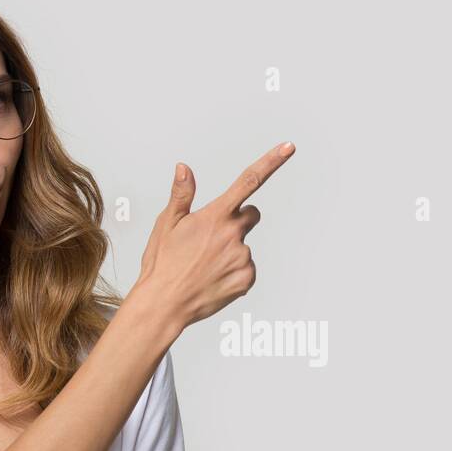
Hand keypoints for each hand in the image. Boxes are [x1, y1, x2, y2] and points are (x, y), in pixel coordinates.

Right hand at [135, 141, 295, 329]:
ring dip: (229, 252)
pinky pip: (245, 269)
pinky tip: (213, 279)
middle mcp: (233, 234)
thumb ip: (182, 194)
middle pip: (251, 215)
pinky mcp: (247, 279)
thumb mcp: (167, 224)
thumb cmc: (162, 263)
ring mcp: (242, 257)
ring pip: (244, 246)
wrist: (165, 303)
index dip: (271, 162)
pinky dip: (232, 272)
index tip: (289, 147)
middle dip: (237, 220)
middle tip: (211, 238)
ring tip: (203, 266)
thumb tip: (184, 168)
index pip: (248, 181)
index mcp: (215, 216)